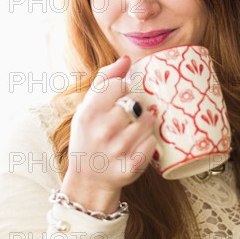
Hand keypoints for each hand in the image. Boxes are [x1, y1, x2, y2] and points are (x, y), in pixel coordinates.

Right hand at [61, 56, 156, 213]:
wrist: (88, 179)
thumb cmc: (89, 137)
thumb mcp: (87, 108)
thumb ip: (104, 81)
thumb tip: (125, 59)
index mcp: (89, 112)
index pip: (118, 85)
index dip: (123, 89)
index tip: (118, 99)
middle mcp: (102, 130)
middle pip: (135, 103)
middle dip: (135, 108)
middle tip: (128, 118)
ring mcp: (117, 150)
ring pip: (147, 123)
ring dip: (146, 125)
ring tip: (135, 131)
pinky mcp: (130, 168)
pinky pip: (152, 145)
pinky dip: (149, 144)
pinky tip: (139, 146)